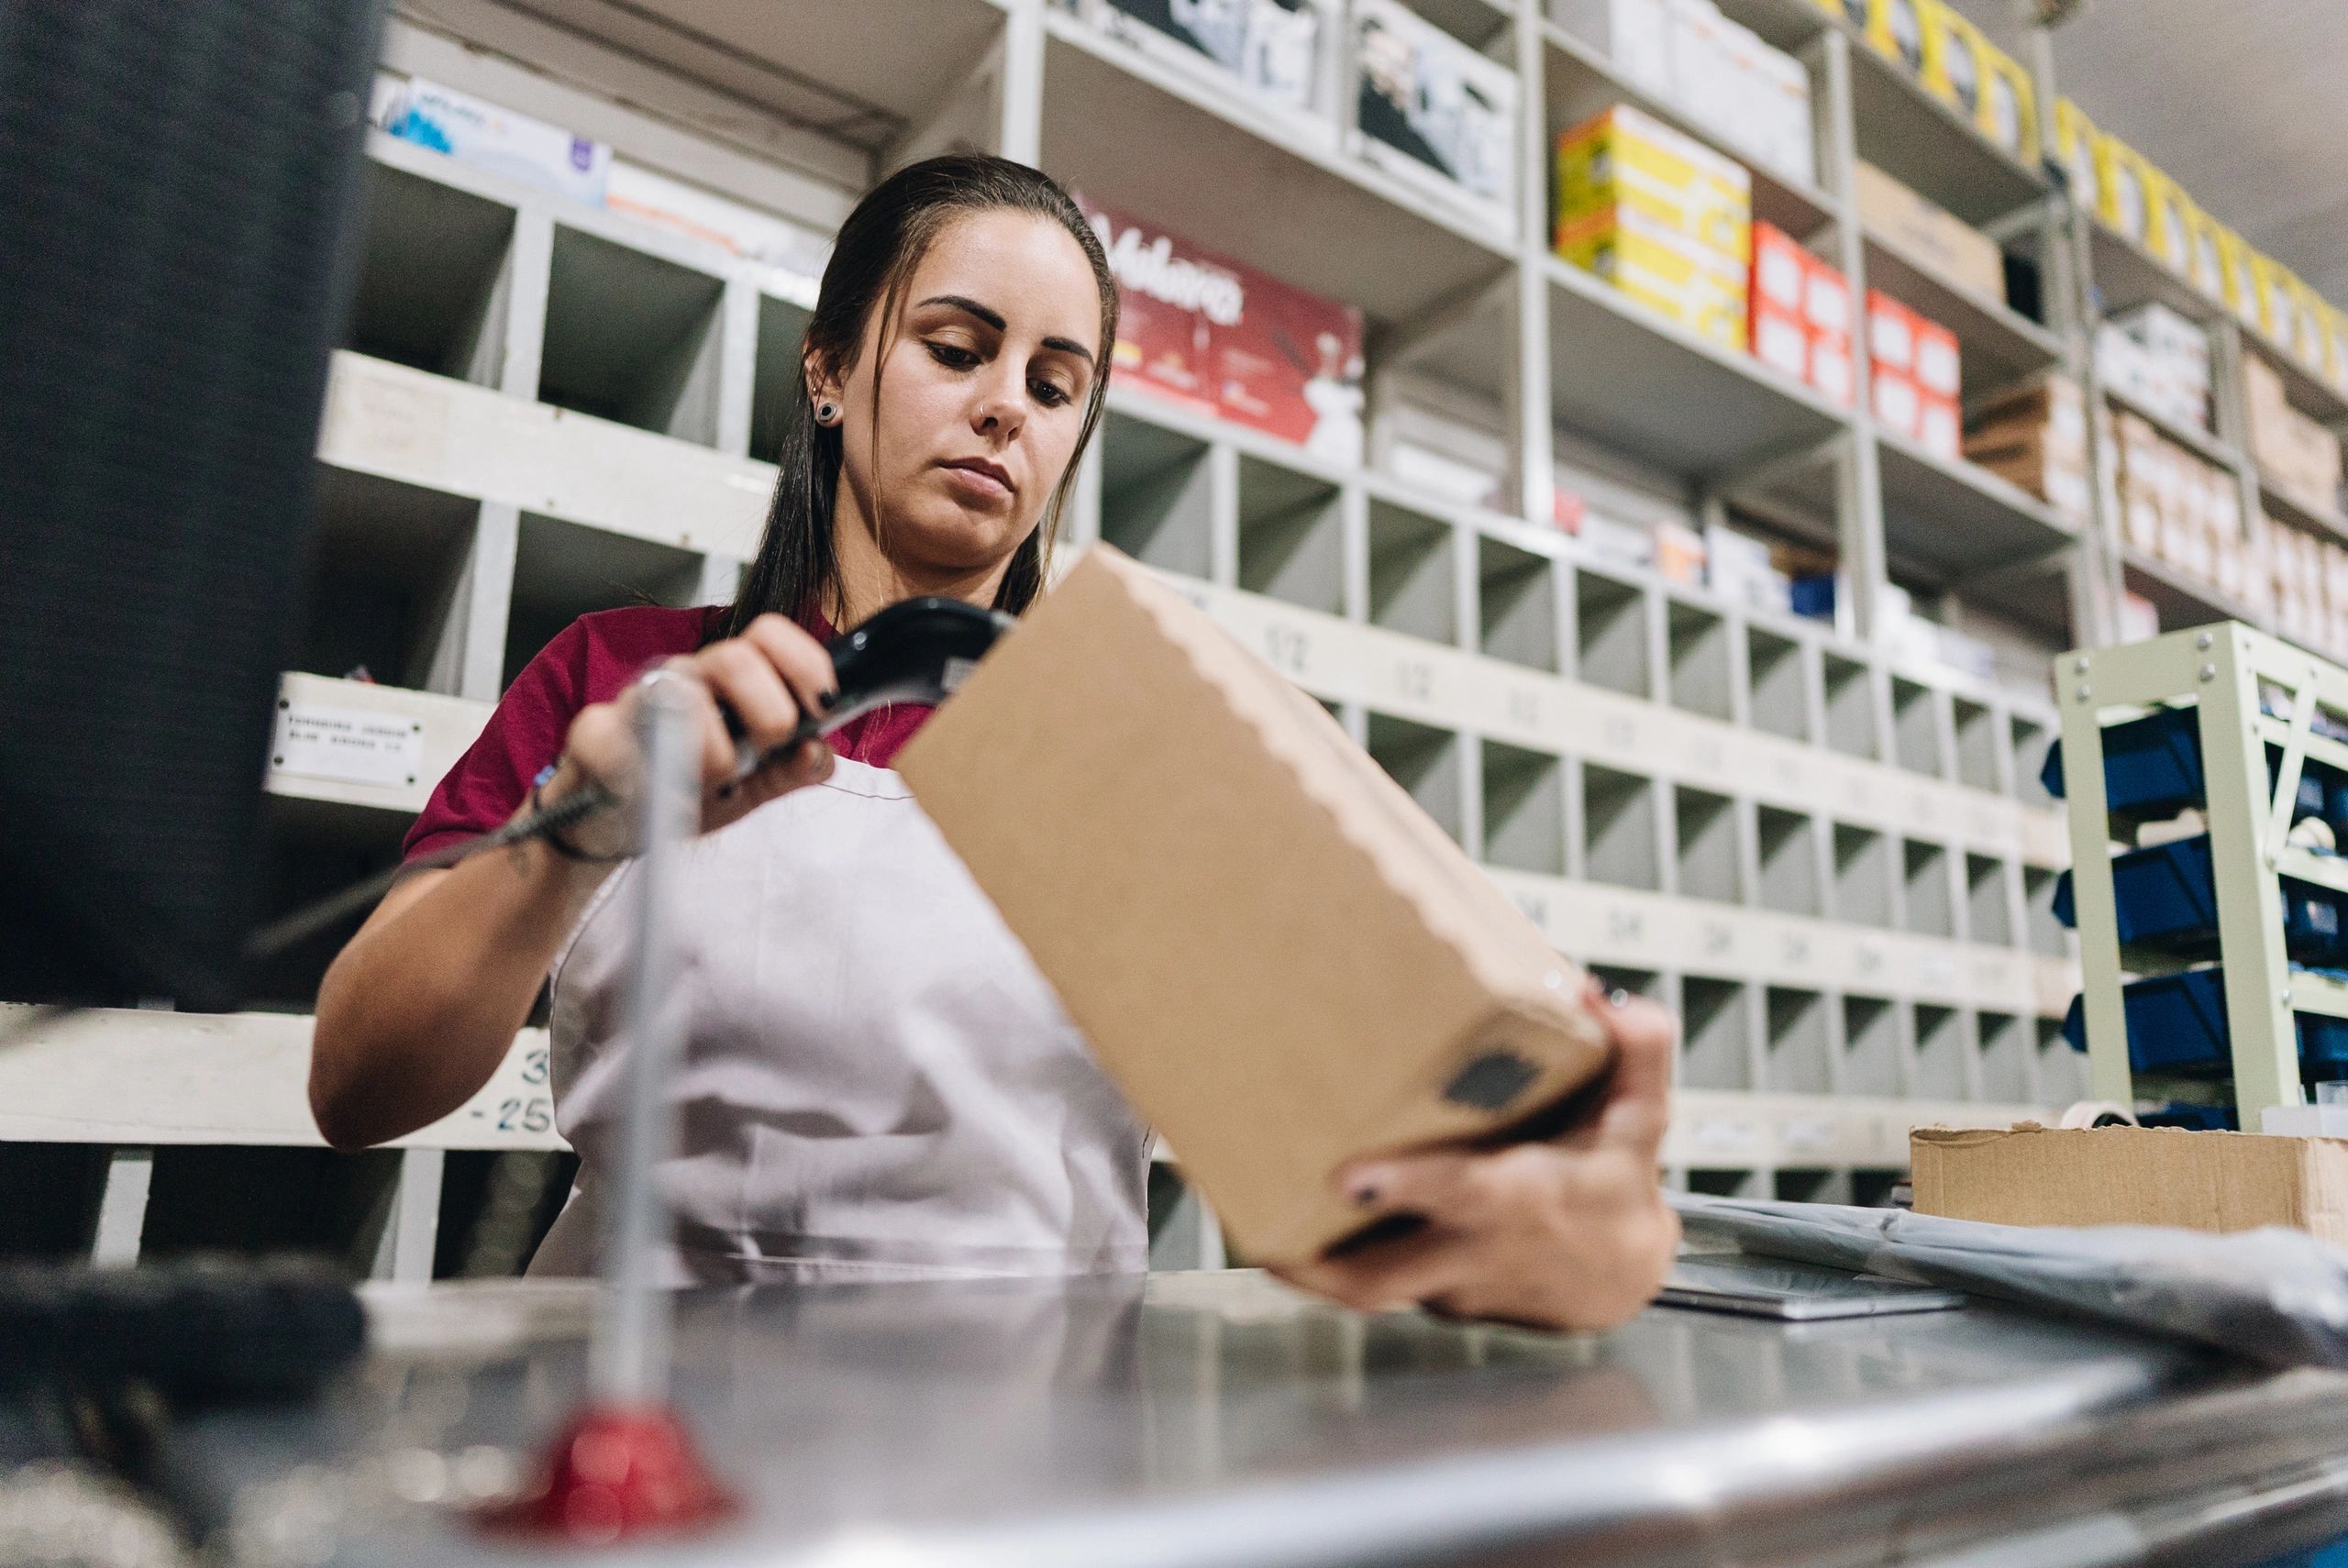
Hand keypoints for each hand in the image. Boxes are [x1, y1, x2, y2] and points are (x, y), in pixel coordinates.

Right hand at [545, 613, 838, 856]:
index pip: (767, 635)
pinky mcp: (593, 732)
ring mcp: (635, 700)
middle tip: (767, 751)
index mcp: (727, 681)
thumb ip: (792, 769)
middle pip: (733, 657)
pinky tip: (656, 797)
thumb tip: (820, 754)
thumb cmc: (685, 793)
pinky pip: (612, 733)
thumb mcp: (753, 787)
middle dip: (768, 710)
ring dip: (713, 750)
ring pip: (679, 693)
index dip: (803, 662)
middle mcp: (683, 678)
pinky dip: (642, 772)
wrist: (613, 826)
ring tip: (714, 785)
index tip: (823, 706)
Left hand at [1273, 979, 1679, 1332]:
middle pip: (1379, 1278)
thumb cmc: (1616, 1182)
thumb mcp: (1641, 1116)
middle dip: (1311, 1261)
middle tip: (1247, 1225)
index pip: (1461, 1197)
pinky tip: (1274, 1211)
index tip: (1351, 1174)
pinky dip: (1321, 1256)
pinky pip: (1365, 1279)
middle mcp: (1470, 1251)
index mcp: (1518, 1200)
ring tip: (1234, 1213)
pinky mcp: (1425, 1294)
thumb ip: (1634, 1050)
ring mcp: (1442, 1283)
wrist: (1618, 1278)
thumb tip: (1599, 995)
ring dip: (1296, 1261)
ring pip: (1360, 1288)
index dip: (1409, 1189)